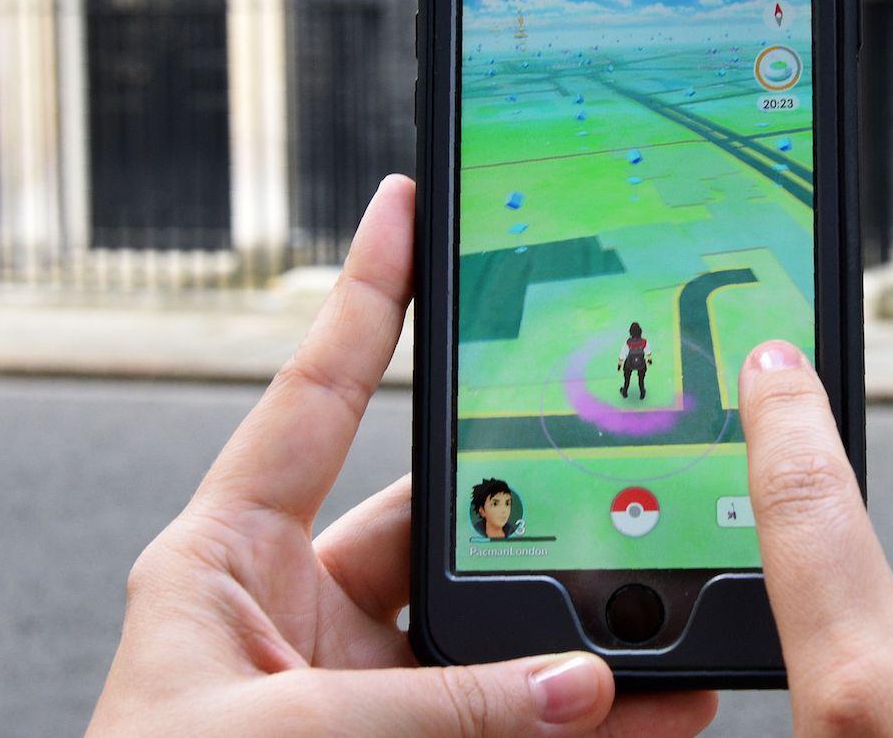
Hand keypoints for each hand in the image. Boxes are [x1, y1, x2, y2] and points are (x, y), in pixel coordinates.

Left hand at [88, 176, 716, 737]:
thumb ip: (431, 709)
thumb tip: (584, 684)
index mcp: (223, 561)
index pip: (314, 400)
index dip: (367, 297)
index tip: (410, 206)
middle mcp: (298, 614)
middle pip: (444, 528)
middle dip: (537, 514)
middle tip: (623, 481)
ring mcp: (358, 692)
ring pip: (495, 639)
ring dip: (584, 637)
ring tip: (669, 622)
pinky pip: (512, 722)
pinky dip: (587, 722)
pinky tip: (651, 713)